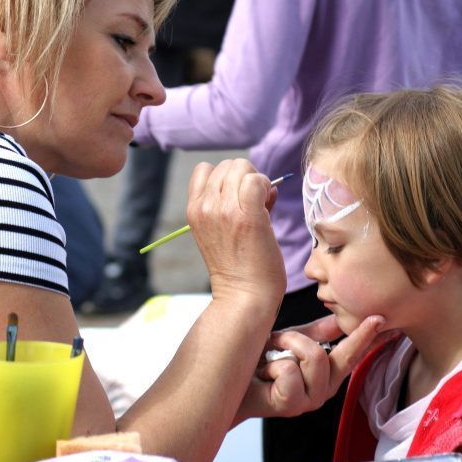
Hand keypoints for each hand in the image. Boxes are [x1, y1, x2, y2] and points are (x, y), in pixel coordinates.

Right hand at [186, 159, 285, 305]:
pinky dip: (266, 186)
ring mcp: (224, 210)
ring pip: (242, 168)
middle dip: (245, 177)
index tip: (239, 197)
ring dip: (257, 181)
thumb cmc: (239, 268)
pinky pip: (257, 180)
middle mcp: (204, 207)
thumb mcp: (220, 232)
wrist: (244, 297)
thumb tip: (264, 185)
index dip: (227, 178)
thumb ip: (233, 204)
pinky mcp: (247, 216)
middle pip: (227, 164)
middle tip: (255, 203)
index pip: (205, 169)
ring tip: (262, 206)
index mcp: (193, 210)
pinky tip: (268, 206)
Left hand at [235, 314, 398, 420]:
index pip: (355, 353)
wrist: (232, 382)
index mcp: (328, 374)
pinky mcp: (292, 406)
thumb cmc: (260, 364)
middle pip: (337, 354)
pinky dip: (273, 364)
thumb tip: (341, 318)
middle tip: (280, 338)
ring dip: (285, 347)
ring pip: (313, 356)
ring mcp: (310, 400)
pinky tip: (265, 374)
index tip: (383, 318)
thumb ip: (318, 333)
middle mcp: (324, 390)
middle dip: (302, 338)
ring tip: (270, 356)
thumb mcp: (292, 341)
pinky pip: (290, 369)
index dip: (368, 336)